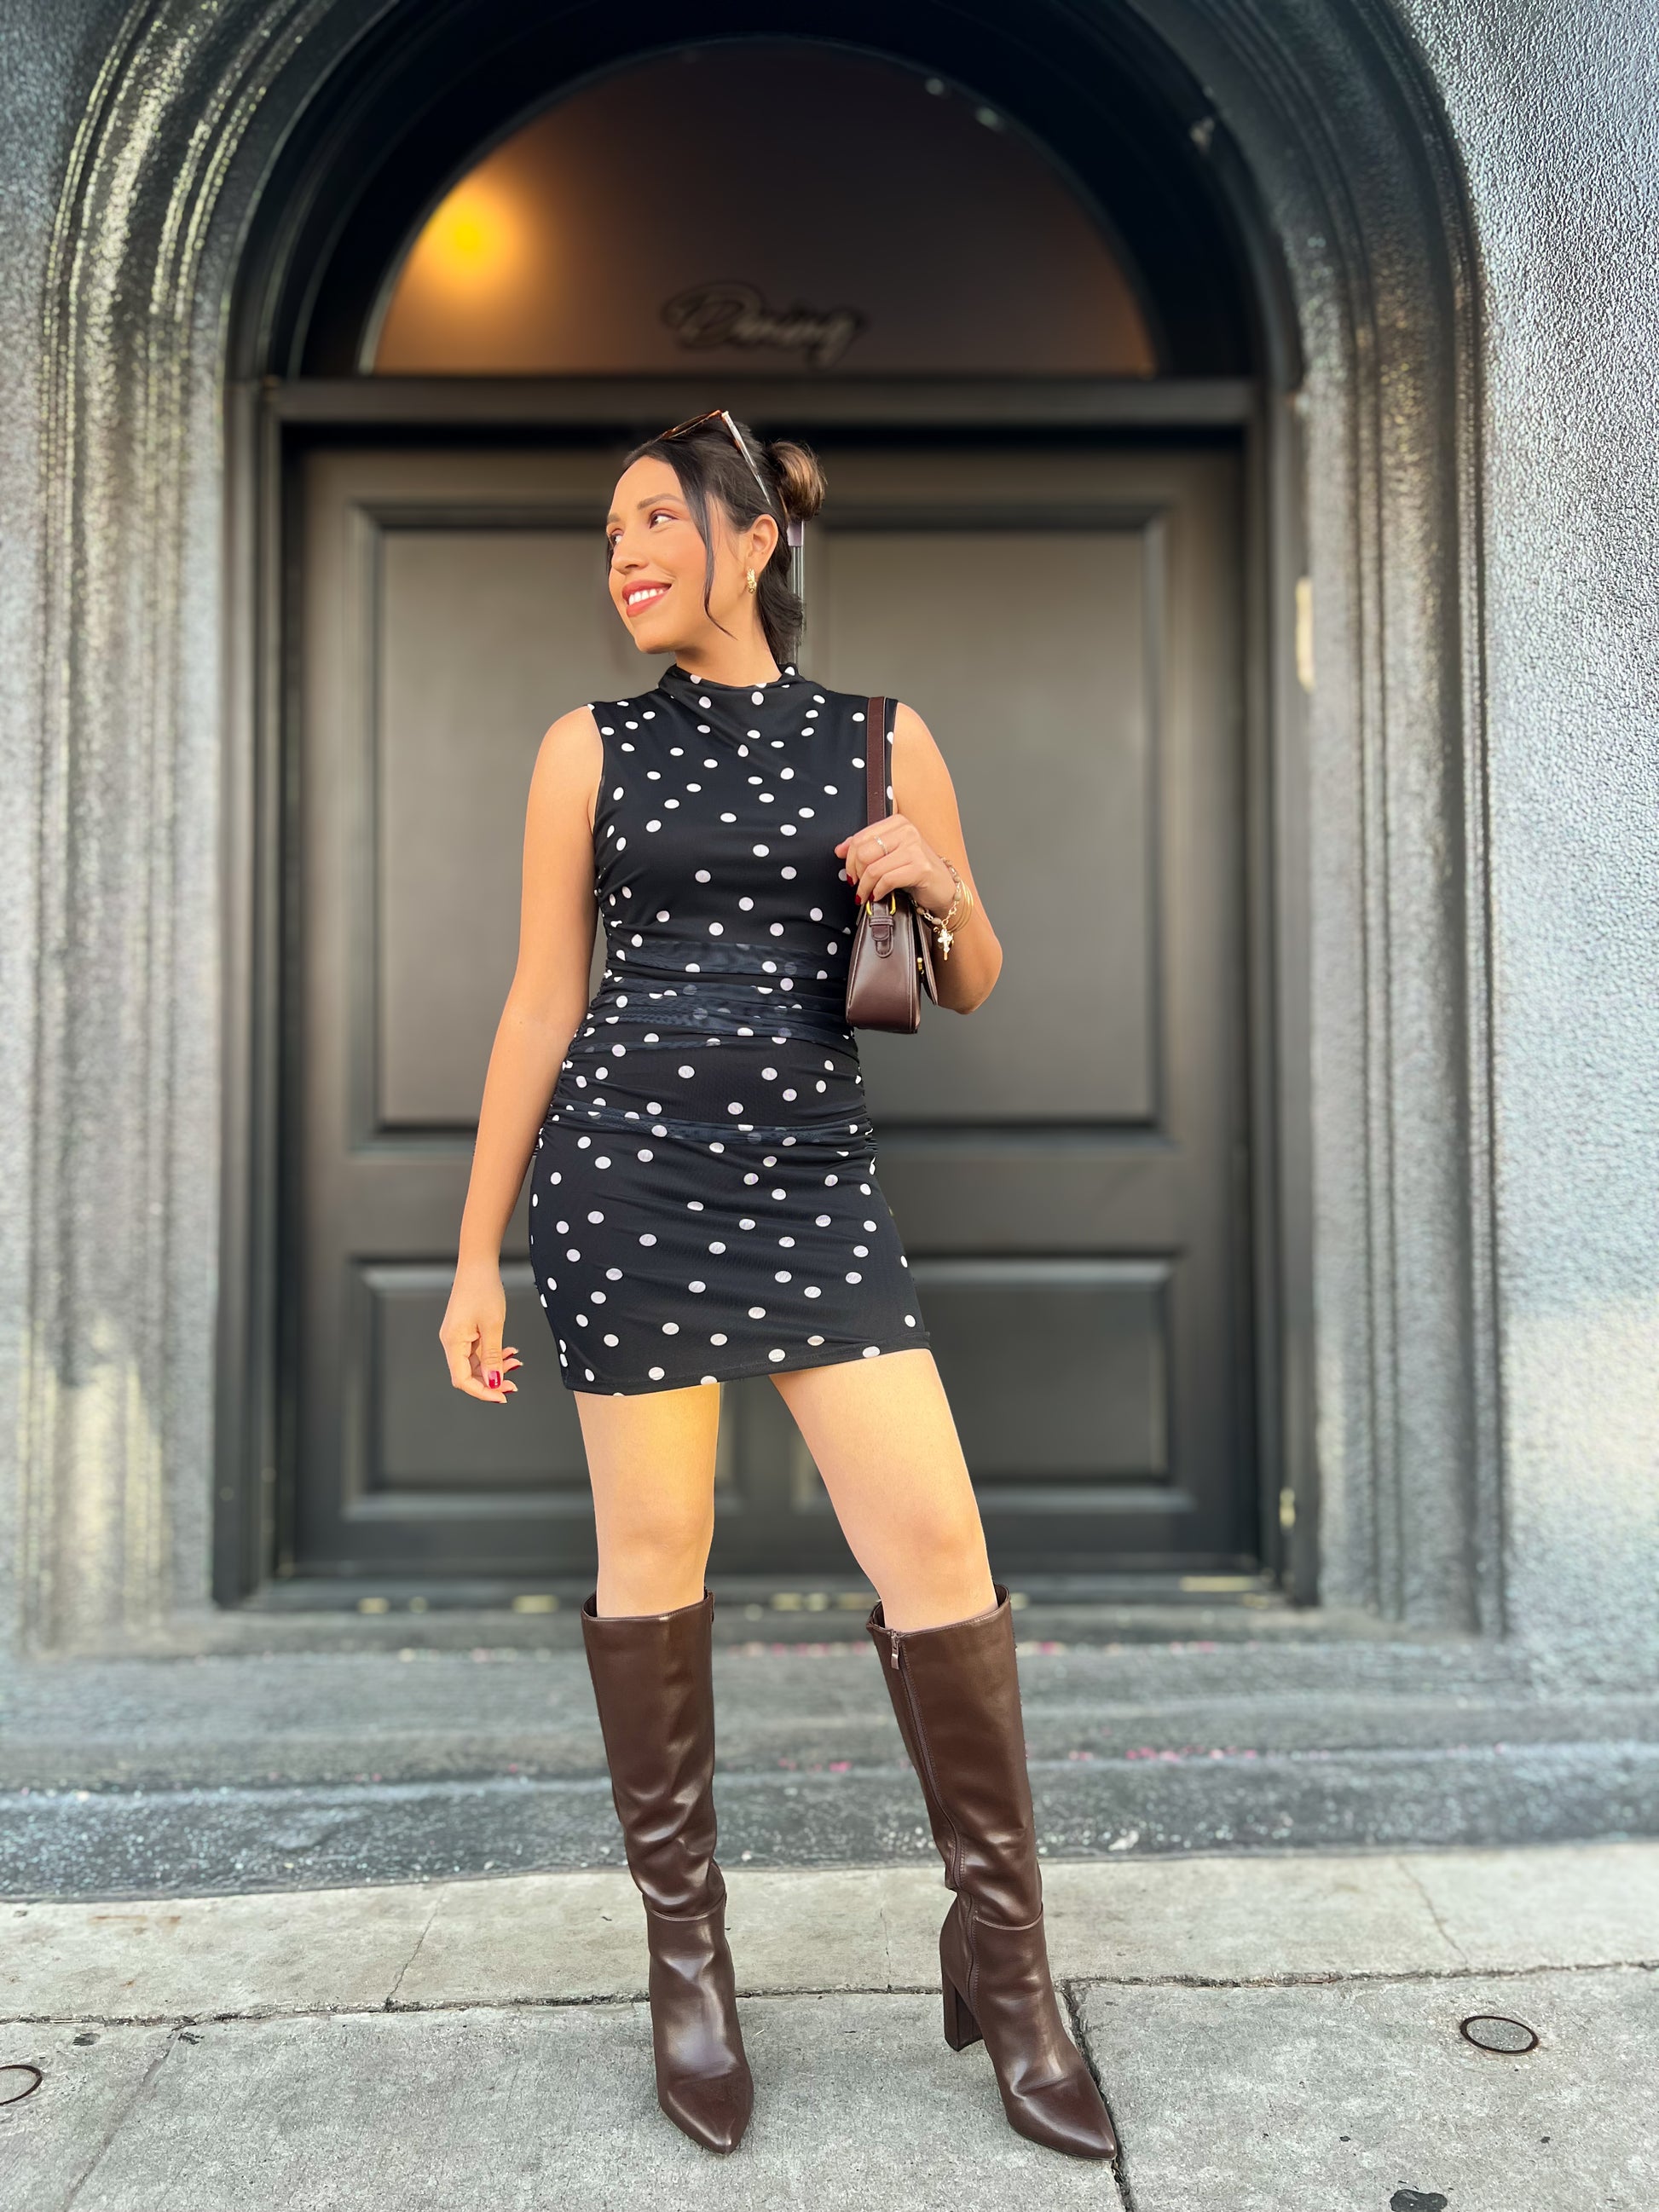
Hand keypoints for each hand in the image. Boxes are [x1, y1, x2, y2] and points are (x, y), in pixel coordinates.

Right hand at [439, 1261, 522, 1402]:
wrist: (478, 1265)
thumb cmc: (483, 1290)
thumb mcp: (493, 1326)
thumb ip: (492, 1357)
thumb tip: (493, 1382)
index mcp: (453, 1342)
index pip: (462, 1379)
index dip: (482, 1392)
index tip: (502, 1397)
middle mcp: (452, 1341)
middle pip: (468, 1374)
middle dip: (491, 1381)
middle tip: (514, 1384)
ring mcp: (458, 1336)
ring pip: (475, 1364)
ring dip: (495, 1367)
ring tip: (516, 1362)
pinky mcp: (465, 1331)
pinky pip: (478, 1351)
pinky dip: (494, 1355)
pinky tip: (509, 1351)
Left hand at [834, 812, 955, 914]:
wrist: (942, 888)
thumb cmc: (916, 871)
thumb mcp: (890, 855)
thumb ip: (866, 848)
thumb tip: (840, 849)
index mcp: (897, 823)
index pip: (860, 837)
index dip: (849, 859)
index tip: (851, 873)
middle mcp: (907, 831)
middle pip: (864, 852)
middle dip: (856, 873)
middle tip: (858, 885)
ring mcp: (915, 848)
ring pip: (873, 868)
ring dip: (865, 887)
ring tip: (866, 894)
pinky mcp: (920, 868)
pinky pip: (887, 880)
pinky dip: (878, 891)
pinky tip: (879, 895)